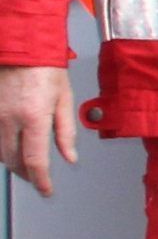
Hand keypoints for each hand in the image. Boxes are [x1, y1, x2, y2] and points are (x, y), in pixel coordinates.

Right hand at [0, 64, 76, 198]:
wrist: (21, 48)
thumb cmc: (46, 68)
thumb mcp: (64, 99)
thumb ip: (65, 132)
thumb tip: (69, 157)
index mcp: (34, 118)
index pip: (35, 160)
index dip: (41, 180)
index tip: (46, 190)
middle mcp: (9, 119)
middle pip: (13, 160)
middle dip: (26, 174)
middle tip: (37, 178)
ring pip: (0, 152)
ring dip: (13, 163)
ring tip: (26, 166)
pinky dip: (2, 148)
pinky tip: (11, 148)